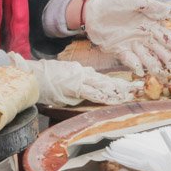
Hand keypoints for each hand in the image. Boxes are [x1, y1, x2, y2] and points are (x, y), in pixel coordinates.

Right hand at [9, 53, 137, 106]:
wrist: (30, 75)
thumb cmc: (41, 77)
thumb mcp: (59, 76)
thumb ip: (72, 82)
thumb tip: (81, 86)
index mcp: (79, 73)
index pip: (101, 79)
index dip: (116, 84)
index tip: (129, 87)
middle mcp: (82, 74)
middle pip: (107, 81)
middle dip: (124, 86)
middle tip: (140, 87)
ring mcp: (79, 79)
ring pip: (104, 85)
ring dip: (119, 90)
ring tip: (134, 93)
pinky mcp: (74, 86)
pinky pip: (93, 92)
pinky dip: (105, 95)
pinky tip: (116, 97)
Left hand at [82, 0, 170, 75]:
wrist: (91, 8)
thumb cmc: (113, 0)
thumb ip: (153, 7)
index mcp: (151, 25)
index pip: (167, 40)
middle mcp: (143, 37)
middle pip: (159, 52)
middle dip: (168, 62)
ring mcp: (131, 44)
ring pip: (146, 58)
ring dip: (154, 66)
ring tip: (161, 74)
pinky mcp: (118, 49)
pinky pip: (129, 59)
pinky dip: (135, 65)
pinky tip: (140, 71)